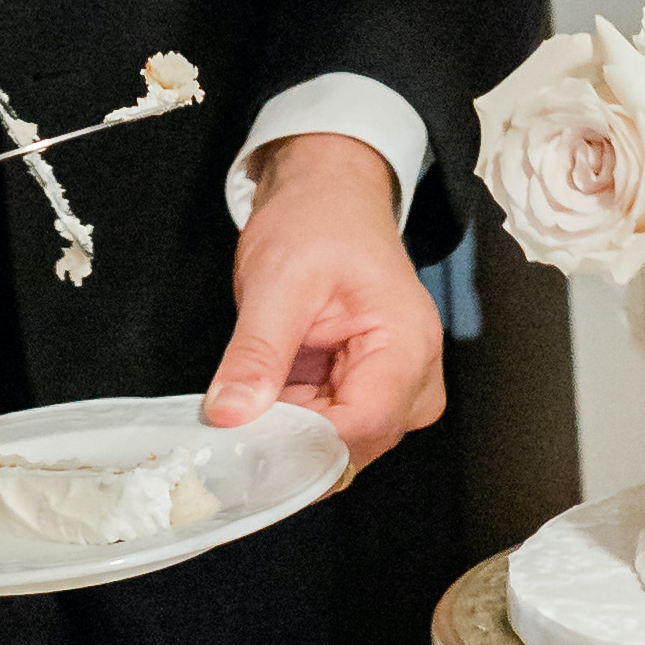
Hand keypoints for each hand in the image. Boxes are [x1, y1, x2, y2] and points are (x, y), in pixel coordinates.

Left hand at [204, 132, 444, 471]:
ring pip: (340, 446)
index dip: (304, 448)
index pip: (364, 424)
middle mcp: (415, 375)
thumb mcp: (276, 281)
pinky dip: (289, 426)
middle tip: (229, 434)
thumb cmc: (317, 221)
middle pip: (355, 445)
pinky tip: (257, 408)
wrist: (329, 196)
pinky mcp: (368, 390)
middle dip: (291, 449)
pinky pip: (328, 429)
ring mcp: (396, 388)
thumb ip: (256, 352)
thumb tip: (229, 415)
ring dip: (287, 439)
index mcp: (408, 343)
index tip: (245, 448)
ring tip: (241, 411)